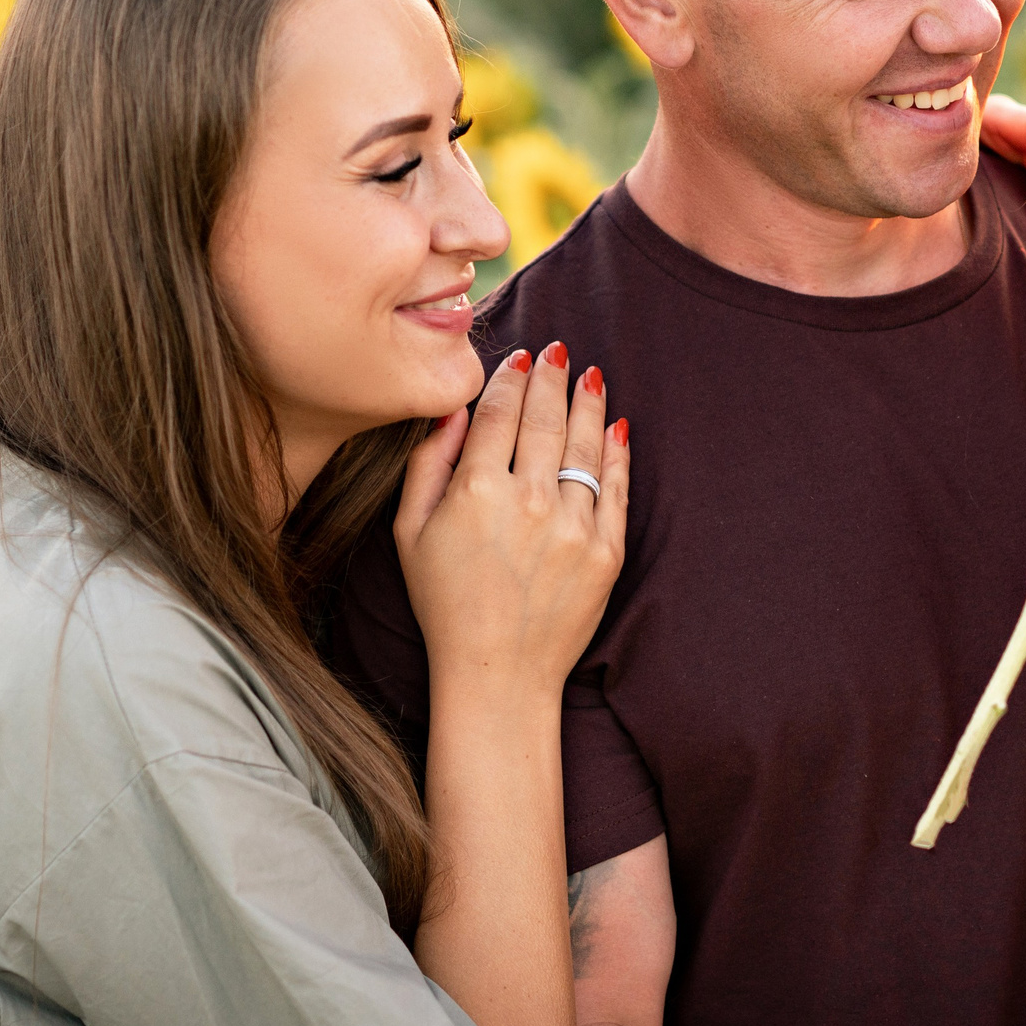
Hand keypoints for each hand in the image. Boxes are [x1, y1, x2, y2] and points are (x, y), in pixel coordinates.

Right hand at [394, 344, 629, 704]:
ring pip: (585, 445)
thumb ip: (425, 465)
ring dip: (588, 404)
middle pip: (545, 418)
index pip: (499, 413)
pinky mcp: (606, 552)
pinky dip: (616, 453)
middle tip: (560, 351)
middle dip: (553, 377)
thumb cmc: (444, 604)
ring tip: (590, 376)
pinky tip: (615, 427)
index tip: (521, 356)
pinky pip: (616, 488)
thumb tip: (450, 412)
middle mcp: (528, 501)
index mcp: (475, 492)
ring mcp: (573, 526)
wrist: (498, 674)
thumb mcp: (409, 533)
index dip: (511, 378)